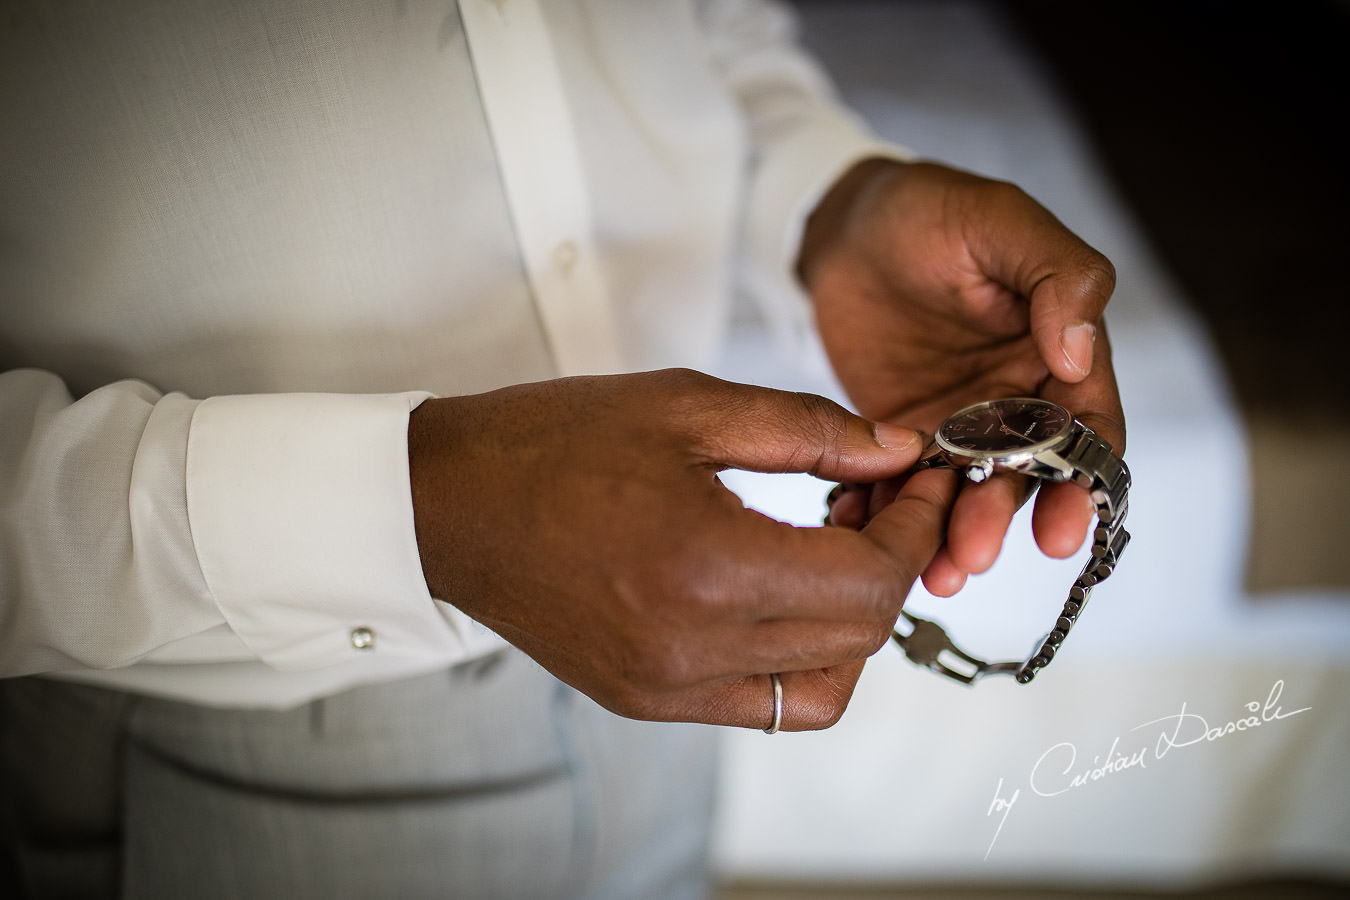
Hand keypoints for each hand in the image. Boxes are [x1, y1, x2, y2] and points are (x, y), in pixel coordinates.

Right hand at [408, 369, 949, 730]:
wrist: (449, 505)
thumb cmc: (551, 445)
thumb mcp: (687, 406)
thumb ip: (808, 430)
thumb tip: (894, 449)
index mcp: (706, 568)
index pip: (868, 580)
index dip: (913, 525)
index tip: (916, 479)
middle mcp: (690, 649)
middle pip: (858, 635)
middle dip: (892, 561)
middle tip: (875, 496)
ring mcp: (666, 688)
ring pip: (823, 687)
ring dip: (853, 621)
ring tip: (828, 548)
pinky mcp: (646, 701)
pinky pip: (761, 703)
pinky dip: (798, 657)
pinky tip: (778, 591)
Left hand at [800, 160, 1125, 594]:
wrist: (840, 226)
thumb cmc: (929, 212)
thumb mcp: (1001, 222)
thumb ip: (1058, 277)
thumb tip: (1080, 355)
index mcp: (1056, 355)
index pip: (1088, 430)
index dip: (1082, 483)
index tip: (1064, 527)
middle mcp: (1013, 401)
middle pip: (1023, 477)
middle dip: (1003, 518)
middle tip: (976, 552)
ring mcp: (954, 425)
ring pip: (962, 493)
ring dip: (950, 535)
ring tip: (935, 570)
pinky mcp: (897, 438)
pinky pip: (899, 486)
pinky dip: (888, 515)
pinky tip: (872, 538)